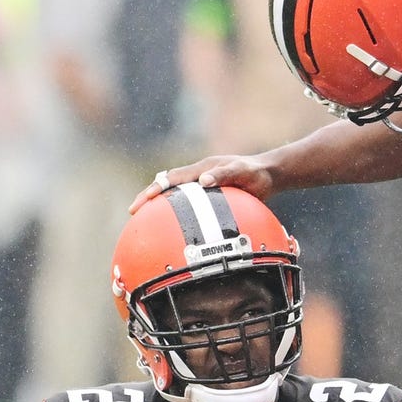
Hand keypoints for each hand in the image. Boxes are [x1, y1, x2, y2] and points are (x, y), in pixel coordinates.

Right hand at [129, 156, 276, 213]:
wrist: (269, 174)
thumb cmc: (256, 173)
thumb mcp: (243, 172)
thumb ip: (225, 175)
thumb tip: (203, 181)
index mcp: (201, 169)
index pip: (171, 178)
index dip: (155, 189)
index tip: (142, 201)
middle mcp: (197, 175)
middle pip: (166, 186)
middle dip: (148, 197)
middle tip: (132, 212)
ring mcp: (202, 185)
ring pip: (175, 195)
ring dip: (160, 206)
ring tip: (146, 223)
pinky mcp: (209, 195)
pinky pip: (190, 206)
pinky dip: (180, 215)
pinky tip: (178, 233)